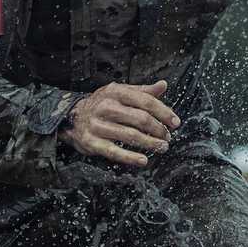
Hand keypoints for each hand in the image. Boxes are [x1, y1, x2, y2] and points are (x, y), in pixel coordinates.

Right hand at [59, 80, 180, 167]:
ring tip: (162, 147)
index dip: (164, 112)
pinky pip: (114, 152)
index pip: (146, 101)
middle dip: (158, 130)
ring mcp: (98, 125)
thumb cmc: (102, 104)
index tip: (175, 123)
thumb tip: (163, 85)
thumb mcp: (120, 92)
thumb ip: (142, 91)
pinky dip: (131, 158)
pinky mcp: (92, 142)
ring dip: (150, 143)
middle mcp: (106, 107)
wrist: (71, 117)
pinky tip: (143, 161)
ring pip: (130, 136)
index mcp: (115, 92)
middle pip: (140, 119)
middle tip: (168, 137)